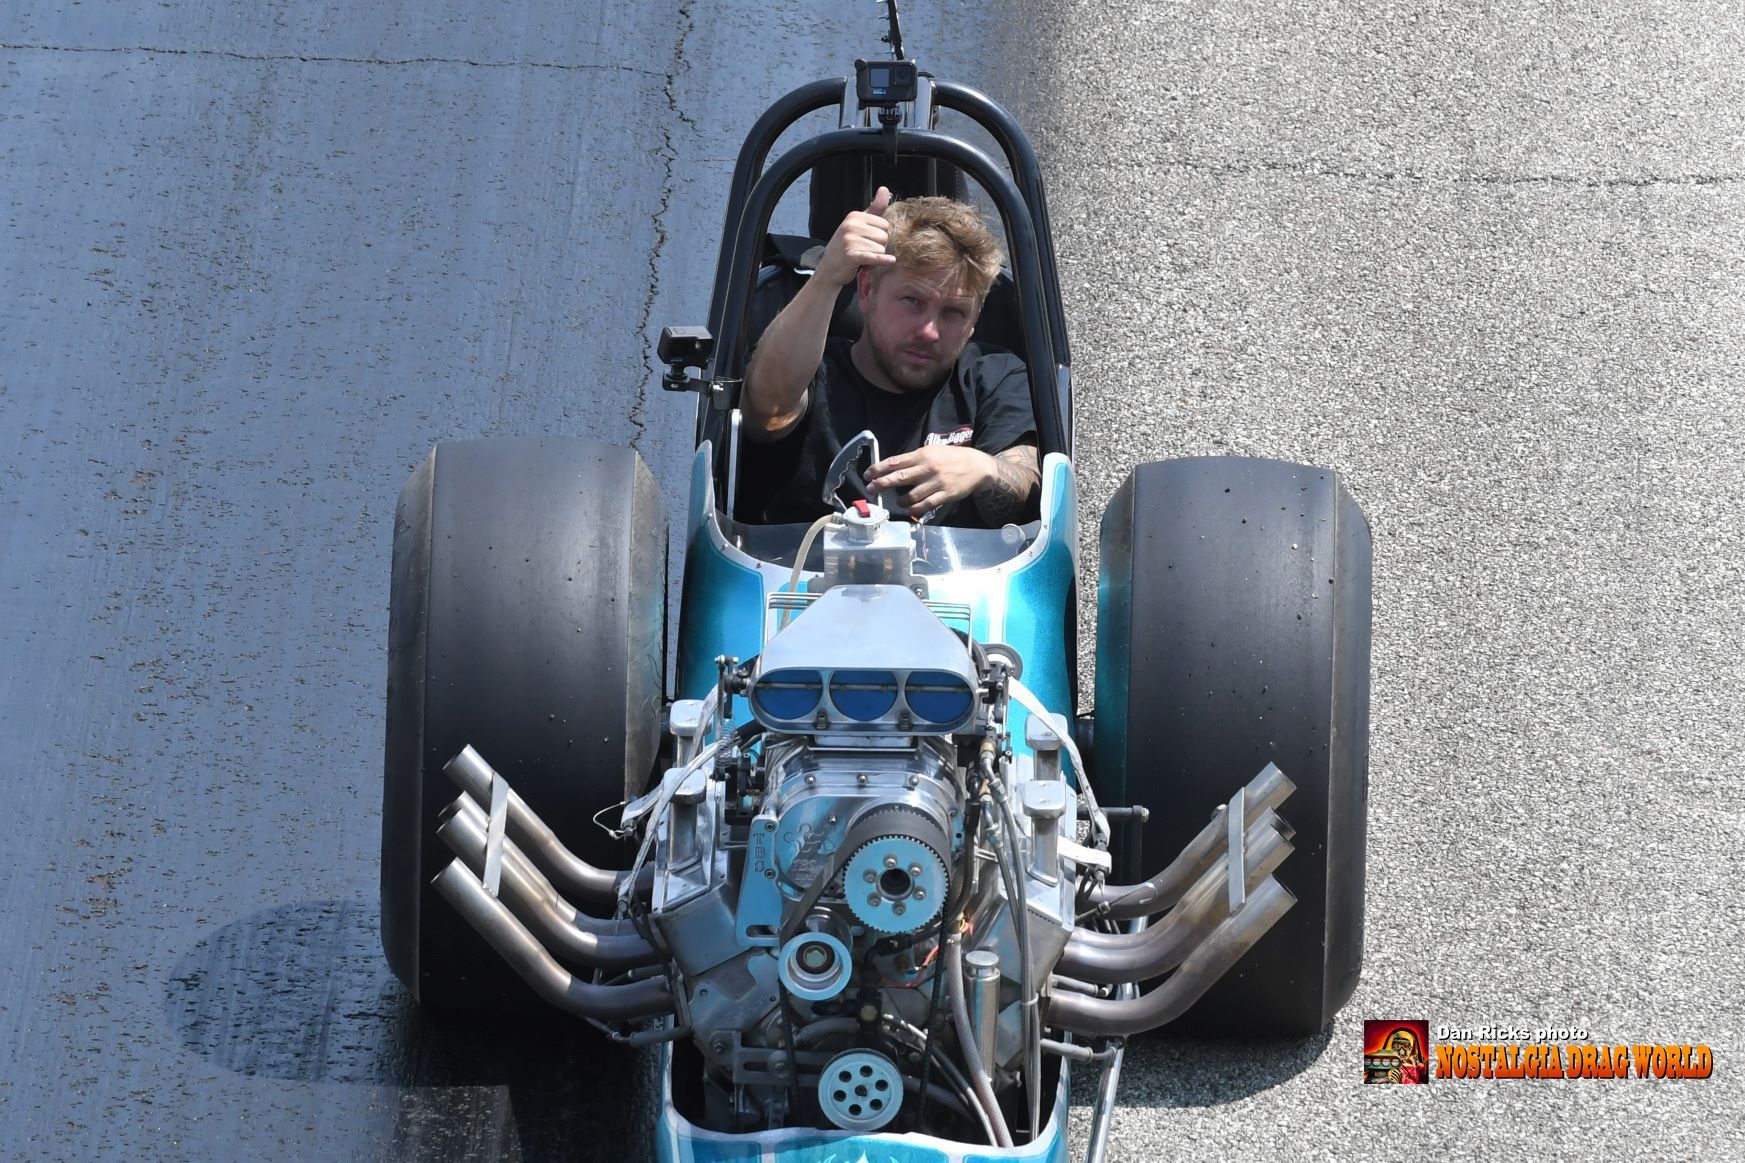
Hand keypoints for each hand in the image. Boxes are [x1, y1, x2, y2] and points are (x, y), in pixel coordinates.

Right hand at [813, 187, 897, 288]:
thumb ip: (874, 209)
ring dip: (875, 258)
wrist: (828, 269)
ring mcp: (850, 240)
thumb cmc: (846, 246)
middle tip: (865, 252)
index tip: (867, 241)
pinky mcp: (851, 256)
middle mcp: (851, 225)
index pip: (885, 225)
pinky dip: (883, 260)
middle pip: (884, 237)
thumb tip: (885, 189)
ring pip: (881, 249)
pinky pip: (874, 257)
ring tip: (862, 259)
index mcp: (854, 216)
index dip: (880, 236)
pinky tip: (891, 260)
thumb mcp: (858, 225)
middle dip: (878, 247)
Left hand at [865, 446, 995, 517]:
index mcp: (923, 455)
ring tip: (897, 501)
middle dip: (882, 484)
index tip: (868, 474)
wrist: (977, 466)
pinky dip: (914, 509)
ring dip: (900, 500)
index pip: (896, 461)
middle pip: (899, 478)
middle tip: (870, 489)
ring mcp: (937, 482)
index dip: (879, 468)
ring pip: (911, 495)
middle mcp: (928, 468)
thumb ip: (914, 459)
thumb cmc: (951, 458)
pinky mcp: (945, 495)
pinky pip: (925, 505)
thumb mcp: (932, 451)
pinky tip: (908, 509)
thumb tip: (891, 467)